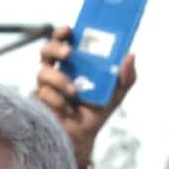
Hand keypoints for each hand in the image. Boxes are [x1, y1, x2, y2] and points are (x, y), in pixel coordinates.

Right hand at [35, 25, 136, 168]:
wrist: (84, 138)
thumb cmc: (97, 111)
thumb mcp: (117, 93)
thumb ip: (127, 76)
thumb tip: (130, 55)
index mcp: (73, 63)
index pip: (63, 40)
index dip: (62, 32)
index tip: (69, 30)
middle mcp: (56, 71)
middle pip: (46, 50)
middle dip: (56, 48)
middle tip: (69, 53)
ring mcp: (45, 87)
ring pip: (42, 73)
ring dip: (59, 80)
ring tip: (74, 92)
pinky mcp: (39, 102)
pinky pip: (43, 95)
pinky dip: (58, 102)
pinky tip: (68, 110)